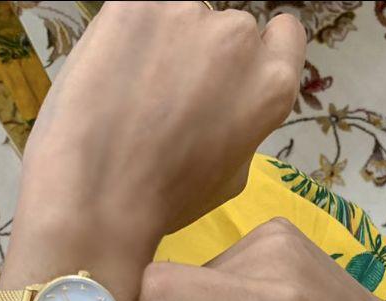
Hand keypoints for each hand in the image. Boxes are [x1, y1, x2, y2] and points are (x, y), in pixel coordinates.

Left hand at [12, 2, 305, 270]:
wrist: (100, 193)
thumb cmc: (168, 197)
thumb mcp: (234, 174)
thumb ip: (245, 123)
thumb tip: (232, 104)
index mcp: (272, 85)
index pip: (285, 34)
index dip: (259, 52)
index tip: (232, 71)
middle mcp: (240, 38)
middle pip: (230, 28)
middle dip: (207, 55)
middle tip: (172, 97)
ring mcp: (188, 12)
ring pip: (182, 17)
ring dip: (166, 43)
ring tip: (135, 91)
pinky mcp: (136, 1)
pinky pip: (140, 10)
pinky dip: (129, 35)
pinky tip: (114, 74)